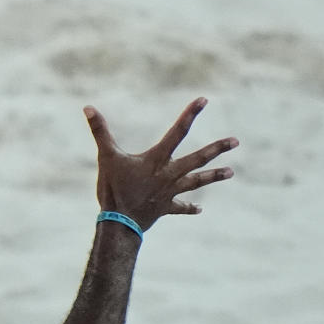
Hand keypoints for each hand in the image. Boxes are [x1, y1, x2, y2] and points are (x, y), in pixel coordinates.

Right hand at [85, 98, 236, 230]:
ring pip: (196, 182)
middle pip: (197, 159)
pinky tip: (199, 208)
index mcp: (156, 159)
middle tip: (235, 141)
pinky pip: (180, 206)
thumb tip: (88, 108)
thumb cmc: (113, 188)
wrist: (120, 223)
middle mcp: (168, 174)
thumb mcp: (105, 156)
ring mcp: (169, 192)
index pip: (177, 132)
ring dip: (213, 176)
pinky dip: (189, 206)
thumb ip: (99, 131)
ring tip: (231, 172)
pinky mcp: (165, 207)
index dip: (190, 115)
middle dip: (216, 149)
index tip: (204, 101)